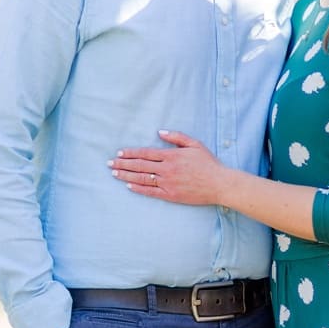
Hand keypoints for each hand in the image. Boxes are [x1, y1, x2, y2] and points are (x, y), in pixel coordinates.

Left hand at [111, 130, 226, 205]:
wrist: (219, 184)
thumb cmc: (208, 163)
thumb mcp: (195, 144)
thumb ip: (177, 137)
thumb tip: (160, 132)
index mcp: (171, 155)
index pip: (145, 153)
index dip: (130, 153)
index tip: (119, 153)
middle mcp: (166, 169)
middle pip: (139, 166)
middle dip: (122, 164)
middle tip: (109, 164)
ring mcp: (167, 183)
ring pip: (142, 179)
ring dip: (126, 176)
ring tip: (114, 174)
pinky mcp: (170, 195)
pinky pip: (150, 192)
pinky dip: (138, 189)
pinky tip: (129, 187)